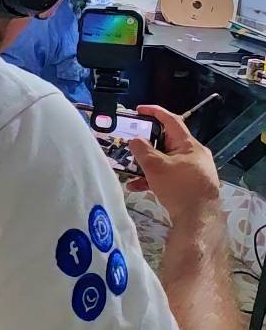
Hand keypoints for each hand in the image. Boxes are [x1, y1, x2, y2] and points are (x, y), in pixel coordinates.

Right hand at [127, 104, 219, 221]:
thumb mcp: (156, 167)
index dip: (154, 112)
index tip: (139, 110)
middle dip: (146, 144)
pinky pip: (169, 175)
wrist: (198, 219)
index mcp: (189, 145)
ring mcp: (193, 170)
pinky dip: (154, 178)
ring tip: (130, 170)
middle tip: (130, 145)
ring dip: (147, 164)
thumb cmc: (179, 188)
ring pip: (166, 161)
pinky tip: (138, 187)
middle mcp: (193, 154)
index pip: (171, 120)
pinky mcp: (190, 185)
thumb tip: (134, 140)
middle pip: (166, 142)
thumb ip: (142, 150)